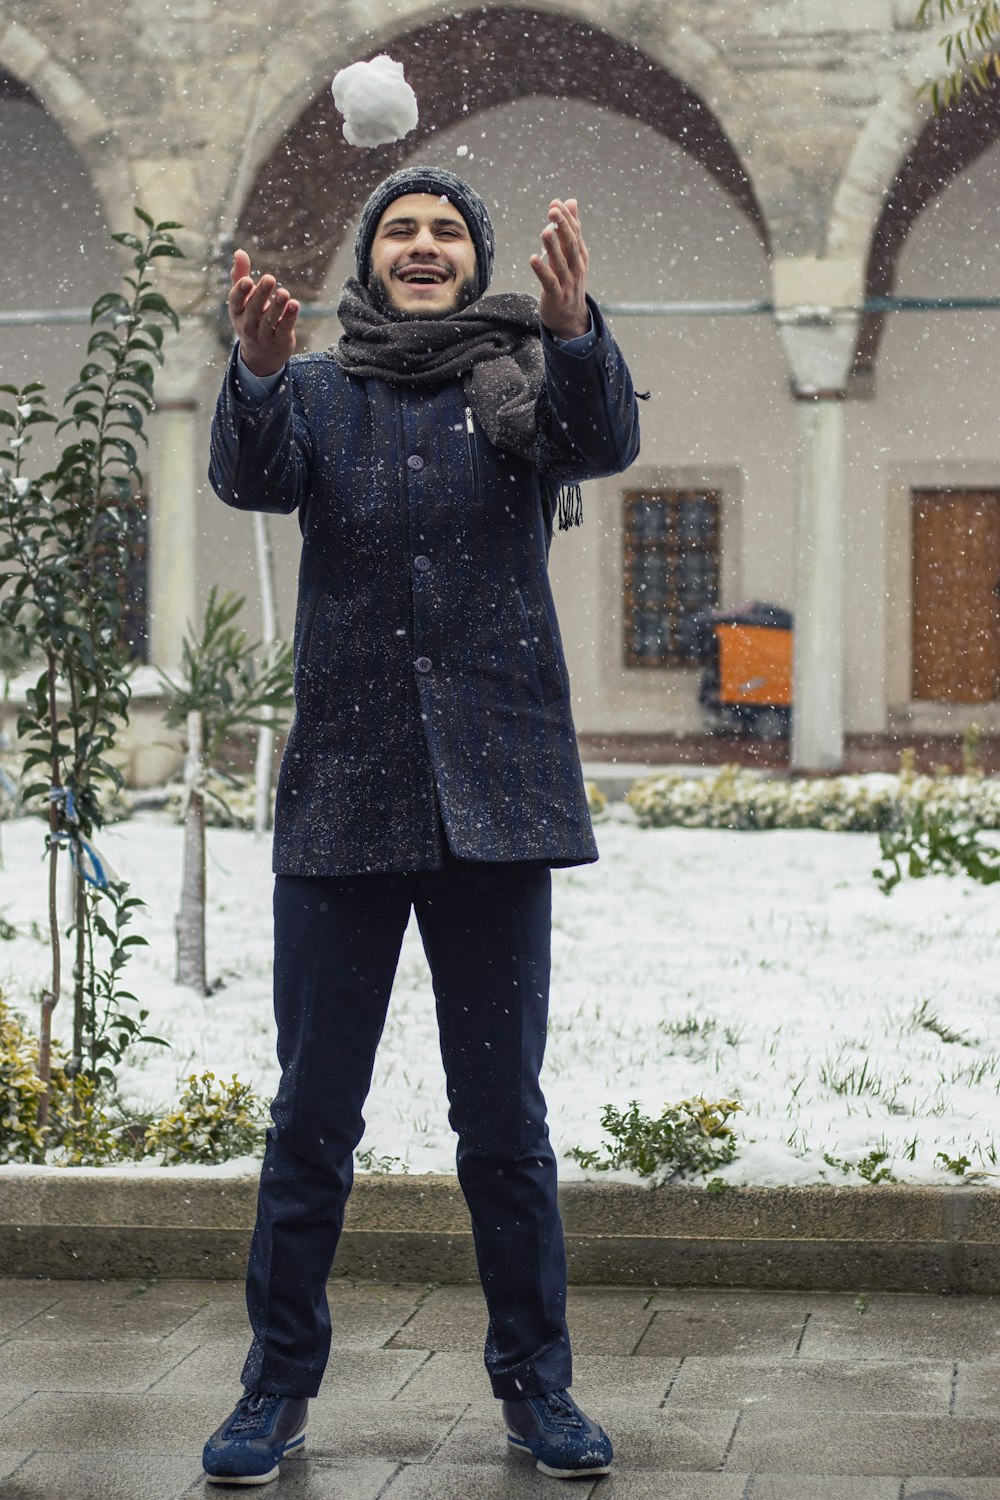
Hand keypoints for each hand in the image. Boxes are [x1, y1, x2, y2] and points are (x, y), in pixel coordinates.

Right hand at [227, 248, 299, 376]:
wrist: (261, 356)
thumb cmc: (250, 318)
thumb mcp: (243, 300)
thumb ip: (240, 276)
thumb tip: (239, 251)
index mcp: (237, 312)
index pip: (235, 302)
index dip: (241, 292)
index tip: (247, 280)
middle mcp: (247, 325)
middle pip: (254, 310)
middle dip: (261, 295)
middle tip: (270, 279)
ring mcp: (263, 336)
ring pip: (269, 321)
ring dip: (277, 306)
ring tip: (284, 292)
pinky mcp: (279, 342)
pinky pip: (284, 329)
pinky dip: (289, 318)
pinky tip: (295, 305)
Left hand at [529, 198, 588, 340]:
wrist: (570, 318)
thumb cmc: (569, 282)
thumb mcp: (573, 255)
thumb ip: (571, 229)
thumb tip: (571, 201)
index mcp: (580, 256)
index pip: (575, 233)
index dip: (567, 218)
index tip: (556, 203)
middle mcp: (576, 268)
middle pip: (570, 245)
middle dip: (563, 227)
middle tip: (553, 210)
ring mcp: (568, 283)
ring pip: (560, 262)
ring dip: (553, 246)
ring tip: (545, 230)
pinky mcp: (556, 296)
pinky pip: (549, 282)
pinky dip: (542, 271)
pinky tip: (533, 259)